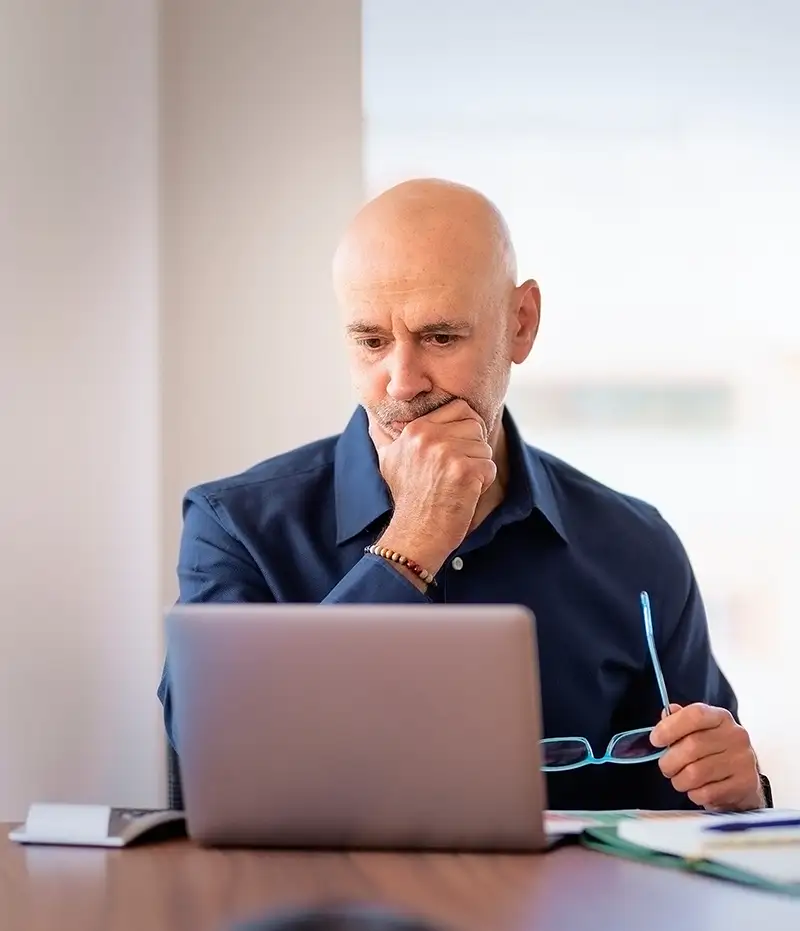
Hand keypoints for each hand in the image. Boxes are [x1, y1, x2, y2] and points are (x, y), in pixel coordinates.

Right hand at [369, 399, 496, 575]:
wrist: (415, 533)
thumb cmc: (406, 498)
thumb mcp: (388, 460)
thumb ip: (387, 435)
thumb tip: (374, 418)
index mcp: (416, 429)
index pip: (459, 408)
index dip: (466, 426)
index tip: (459, 446)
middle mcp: (430, 437)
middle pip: (476, 426)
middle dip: (473, 448)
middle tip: (456, 470)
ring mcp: (448, 453)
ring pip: (484, 447)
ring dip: (478, 467)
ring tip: (457, 484)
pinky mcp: (464, 472)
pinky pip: (489, 467)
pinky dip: (483, 483)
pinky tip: (464, 494)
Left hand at [650, 703, 763, 810]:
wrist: (742, 783)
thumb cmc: (713, 754)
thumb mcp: (698, 732)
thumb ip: (680, 721)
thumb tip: (667, 712)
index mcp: (721, 718)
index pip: (695, 714)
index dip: (670, 727)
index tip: (655, 740)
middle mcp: (735, 736)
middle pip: (691, 746)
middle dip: (670, 761)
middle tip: (666, 767)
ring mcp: (743, 761)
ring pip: (696, 773)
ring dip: (679, 780)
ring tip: (680, 780)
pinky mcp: (745, 785)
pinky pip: (706, 793)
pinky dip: (694, 794)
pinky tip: (697, 790)